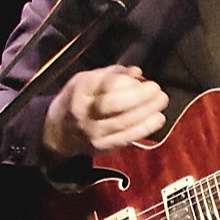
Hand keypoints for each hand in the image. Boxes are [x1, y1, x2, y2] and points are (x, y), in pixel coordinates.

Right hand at [42, 65, 168, 160]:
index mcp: (80, 90)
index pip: (104, 85)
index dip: (127, 82)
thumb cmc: (79, 99)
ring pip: (122, 123)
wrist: (57, 132)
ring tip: (162, 102)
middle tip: (159, 91)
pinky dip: (144, 128)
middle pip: (114, 105)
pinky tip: (157, 119)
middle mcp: (84, 112)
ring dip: (147, 112)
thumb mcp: (87, 80)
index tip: (145, 79)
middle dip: (140, 97)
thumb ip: (112, 74)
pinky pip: (125, 138)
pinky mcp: (100, 147)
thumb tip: (137, 72)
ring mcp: (91, 132)